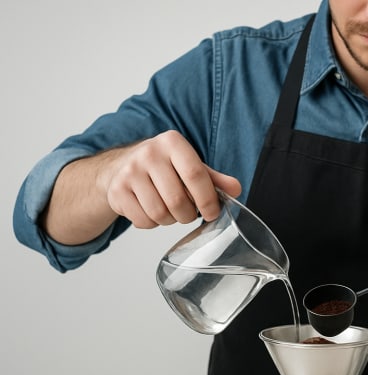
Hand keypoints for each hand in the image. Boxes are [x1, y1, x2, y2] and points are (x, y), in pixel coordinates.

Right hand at [100, 130, 240, 227]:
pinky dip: (152, 223)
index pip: (195, 175)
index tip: (212, 213)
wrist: (122, 166)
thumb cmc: (164, 168)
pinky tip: (151, 210)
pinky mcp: (117, 190)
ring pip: (159, 213)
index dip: (207, 199)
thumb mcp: (190, 166)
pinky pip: (143, 220)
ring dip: (170, 220)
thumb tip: (236, 189)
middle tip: (188, 213)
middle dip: (188, 215)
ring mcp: (129, 172)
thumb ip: (214, 179)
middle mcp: (149, 153)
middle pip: (177, 200)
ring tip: (169, 210)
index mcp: (172, 143)